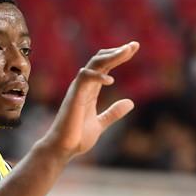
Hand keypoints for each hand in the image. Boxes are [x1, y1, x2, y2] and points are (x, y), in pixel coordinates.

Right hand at [47, 42, 138, 158]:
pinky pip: (84, 78)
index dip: (119, 56)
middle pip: (100, 60)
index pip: (105, 67)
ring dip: (111, 57)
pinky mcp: (73, 96)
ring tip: (127, 52)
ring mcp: (77, 90)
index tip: (133, 48)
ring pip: (93, 64)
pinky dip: (98, 76)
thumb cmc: (77, 138)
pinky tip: (111, 81)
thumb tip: (130, 103)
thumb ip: (113, 113)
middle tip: (134, 45)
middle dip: (117, 52)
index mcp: (90, 91)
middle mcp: (83, 86)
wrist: (62, 149)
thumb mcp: (100, 124)